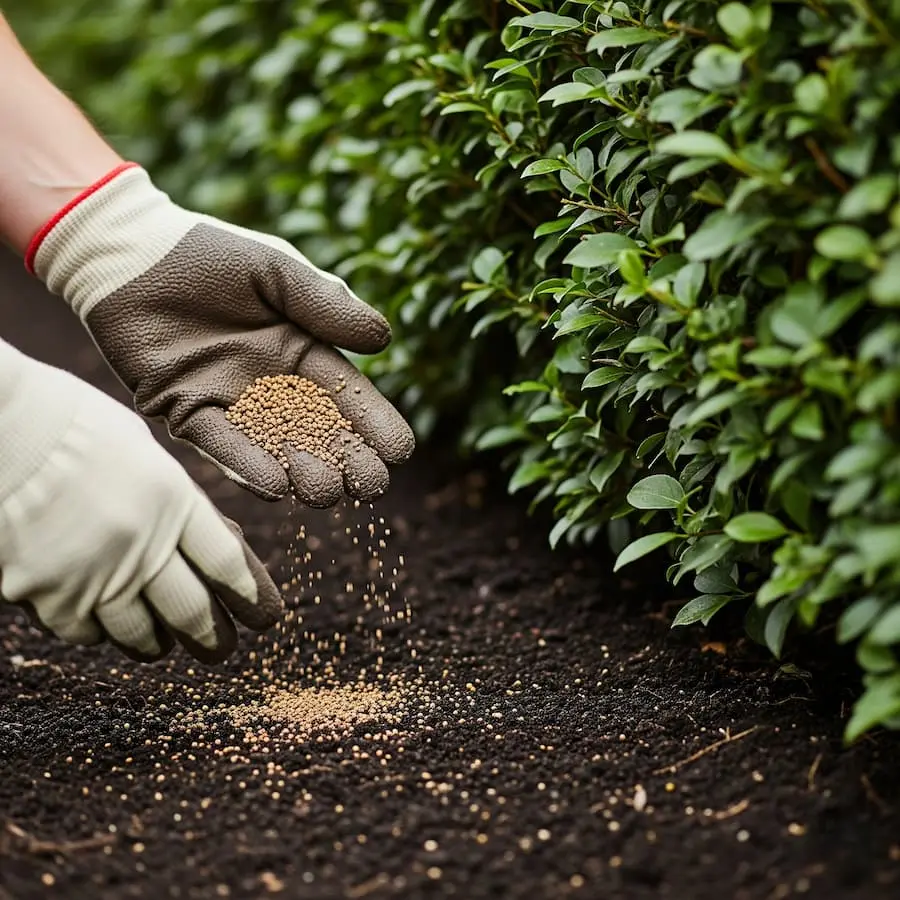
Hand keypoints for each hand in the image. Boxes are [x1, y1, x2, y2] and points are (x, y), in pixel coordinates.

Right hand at [0, 338, 281, 663]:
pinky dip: (98, 631)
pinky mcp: (43, 592)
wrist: (1, 428)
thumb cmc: (76, 427)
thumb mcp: (146, 454)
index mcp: (173, 500)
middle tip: (221, 649)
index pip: (228, 565)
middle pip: (192, 611)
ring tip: (163, 644)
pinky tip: (102, 623)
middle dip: (213, 637)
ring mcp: (91, 573)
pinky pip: (84, 632)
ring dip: (157, 643)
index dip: (251, 597)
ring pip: (140, 634)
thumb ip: (176, 503)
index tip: (265, 615)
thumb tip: (209, 544)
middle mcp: (140, 543)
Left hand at [26, 164, 414, 506]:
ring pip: (274, 447)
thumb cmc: (209, 253)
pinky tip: (276, 485)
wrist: (129, 252)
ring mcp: (228, 401)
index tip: (400, 451)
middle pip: (318, 432)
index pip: (348, 394)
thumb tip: (384, 342)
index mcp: (300, 350)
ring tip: (326, 490)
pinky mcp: (184, 410)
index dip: (375, 423)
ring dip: (302, 472)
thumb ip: (327, 305)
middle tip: (369, 486)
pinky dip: (247, 465)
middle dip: (347, 461)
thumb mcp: (278, 271)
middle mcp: (270, 383)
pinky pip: (220, 444)